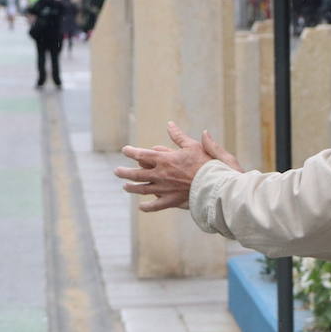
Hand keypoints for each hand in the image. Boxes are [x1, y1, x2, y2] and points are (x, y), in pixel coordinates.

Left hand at [115, 122, 241, 212]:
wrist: (214, 184)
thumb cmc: (206, 163)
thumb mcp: (193, 145)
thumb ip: (179, 136)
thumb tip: (169, 124)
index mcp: (164, 159)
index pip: (142, 154)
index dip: (131, 152)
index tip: (125, 150)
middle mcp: (160, 175)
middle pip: (136, 174)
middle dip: (125, 172)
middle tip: (117, 172)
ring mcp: (164, 189)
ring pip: (142, 189)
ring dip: (131, 187)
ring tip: (125, 187)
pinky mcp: (171, 201)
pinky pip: (155, 205)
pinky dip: (147, 206)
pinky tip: (141, 206)